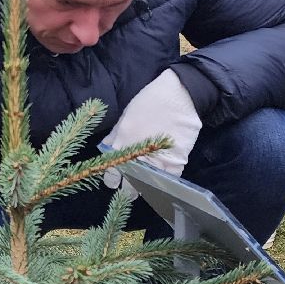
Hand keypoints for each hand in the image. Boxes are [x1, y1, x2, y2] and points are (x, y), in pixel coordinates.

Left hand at [98, 69, 200, 187]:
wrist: (178, 95)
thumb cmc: (148, 102)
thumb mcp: (125, 116)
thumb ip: (115, 135)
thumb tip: (106, 148)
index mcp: (122, 144)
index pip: (112, 174)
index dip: (113, 180)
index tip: (115, 180)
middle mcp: (137, 156)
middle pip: (130, 186)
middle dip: (129, 188)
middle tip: (132, 184)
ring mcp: (158, 161)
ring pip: (150, 186)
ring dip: (148, 186)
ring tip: (148, 182)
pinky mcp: (178, 162)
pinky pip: (170, 180)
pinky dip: (166, 181)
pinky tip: (163, 178)